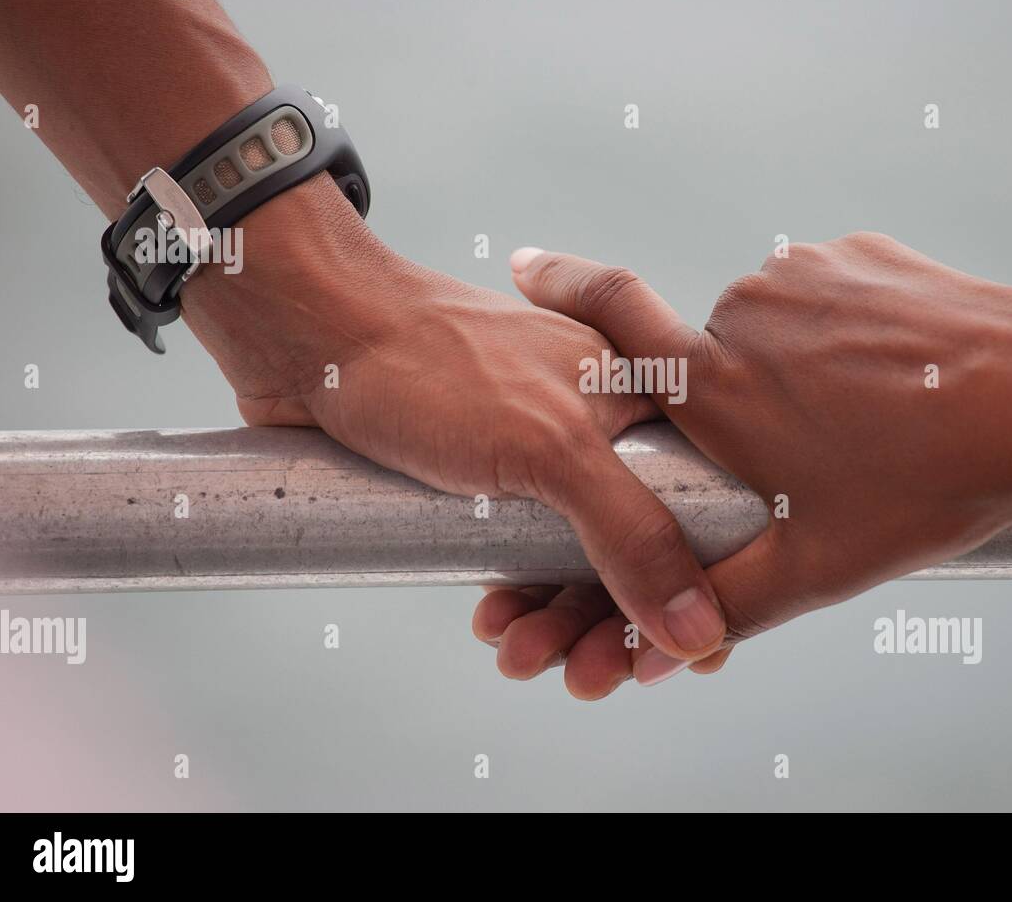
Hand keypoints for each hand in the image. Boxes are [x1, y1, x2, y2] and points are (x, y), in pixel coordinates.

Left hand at [180, 174, 729, 674]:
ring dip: (558, 623)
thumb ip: (633, 533)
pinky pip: (518, 556)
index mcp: (641, 398)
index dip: (701, 588)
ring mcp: (541, 454)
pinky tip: (492, 623)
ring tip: (520, 657)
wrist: (311, 333)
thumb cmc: (430, 360)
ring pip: (574, 560)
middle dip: (613, 623)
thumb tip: (698, 631)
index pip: (700, 508)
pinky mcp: (485, 478)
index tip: (683, 659)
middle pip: (638, 548)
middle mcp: (601, 425)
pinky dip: (514, 599)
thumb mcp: (551, 447)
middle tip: (589, 678)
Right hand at [477, 232, 1011, 696]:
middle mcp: (743, 311)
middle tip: (810, 448)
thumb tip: (651, 657)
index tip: (524, 265)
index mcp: (716, 383)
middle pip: (712, 356)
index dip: (559, 282)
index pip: (608, 311)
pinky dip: (845, 333)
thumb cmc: (927, 484)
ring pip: (773, 327)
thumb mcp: (817, 565)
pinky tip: (896, 378)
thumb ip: (722, 605)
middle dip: (740, 397)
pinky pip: (825, 296)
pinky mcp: (856, 254)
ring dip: (799, 367)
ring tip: (867, 418)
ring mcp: (803, 274)